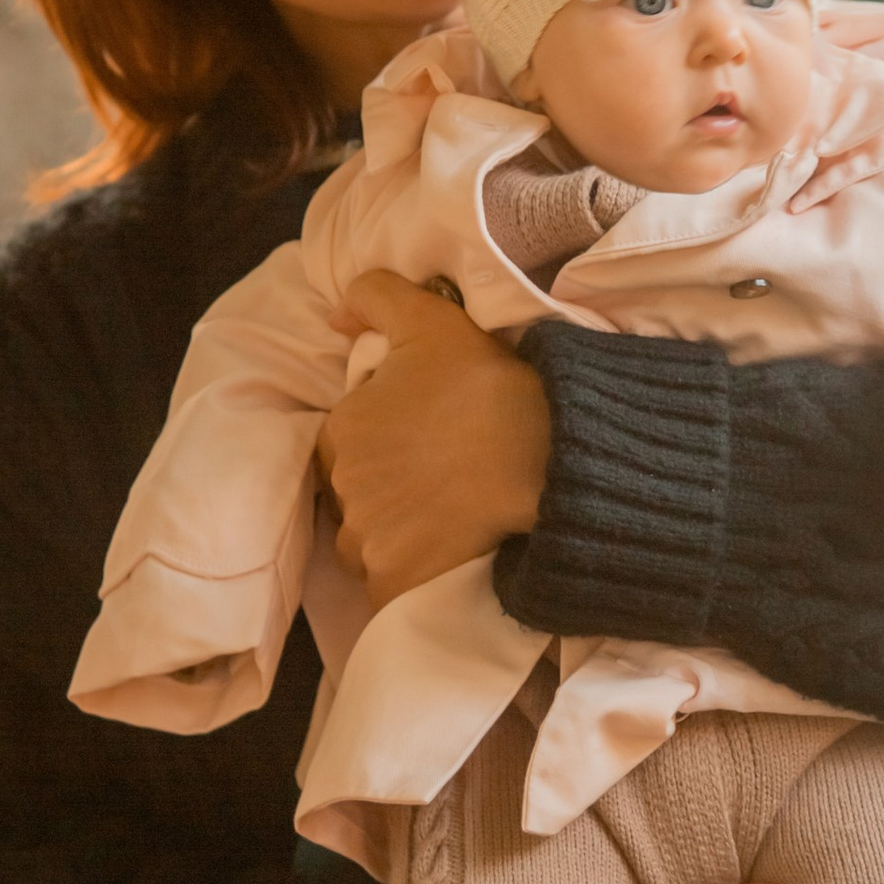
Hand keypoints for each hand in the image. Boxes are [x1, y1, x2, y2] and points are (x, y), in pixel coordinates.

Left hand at [315, 271, 550, 608]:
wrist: (547, 460)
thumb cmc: (490, 389)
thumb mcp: (434, 322)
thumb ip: (377, 298)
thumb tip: (336, 315)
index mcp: (342, 427)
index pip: (347, 442)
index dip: (386, 441)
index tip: (428, 441)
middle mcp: (343, 487)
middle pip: (357, 494)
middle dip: (388, 488)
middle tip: (443, 478)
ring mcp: (367, 540)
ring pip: (369, 542)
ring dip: (396, 534)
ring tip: (449, 518)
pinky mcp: (393, 584)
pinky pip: (389, 584)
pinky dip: (411, 575)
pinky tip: (448, 555)